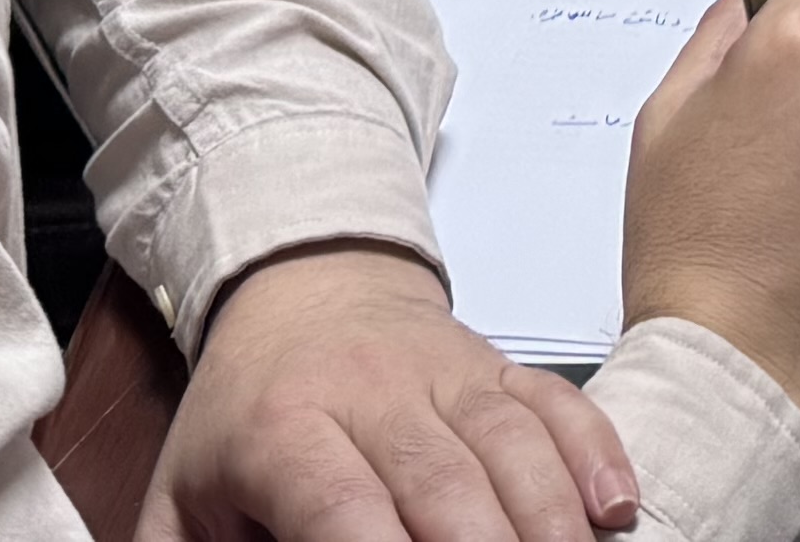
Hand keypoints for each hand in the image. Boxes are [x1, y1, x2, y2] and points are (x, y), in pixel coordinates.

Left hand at [149, 239, 635, 541]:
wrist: (302, 281)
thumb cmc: (246, 411)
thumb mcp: (184, 495)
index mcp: (284, 433)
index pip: (341, 510)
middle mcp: (373, 395)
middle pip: (444, 484)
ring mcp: (447, 372)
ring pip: (511, 444)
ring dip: (548, 520)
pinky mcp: (499, 363)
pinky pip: (557, 403)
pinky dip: (594, 454)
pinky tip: (615, 509)